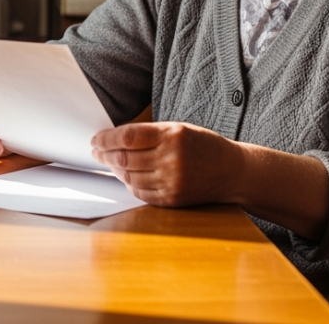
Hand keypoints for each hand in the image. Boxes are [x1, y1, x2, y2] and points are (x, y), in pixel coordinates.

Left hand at [91, 122, 244, 207]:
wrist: (233, 172)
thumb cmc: (204, 146)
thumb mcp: (180, 129)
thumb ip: (149, 133)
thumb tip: (115, 138)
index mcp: (172, 136)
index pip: (128, 137)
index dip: (106, 138)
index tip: (96, 139)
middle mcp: (171, 159)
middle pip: (125, 158)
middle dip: (104, 154)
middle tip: (96, 151)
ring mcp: (171, 181)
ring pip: (129, 176)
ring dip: (114, 169)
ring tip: (108, 162)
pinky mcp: (172, 199)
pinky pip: (140, 192)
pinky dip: (128, 183)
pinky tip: (124, 176)